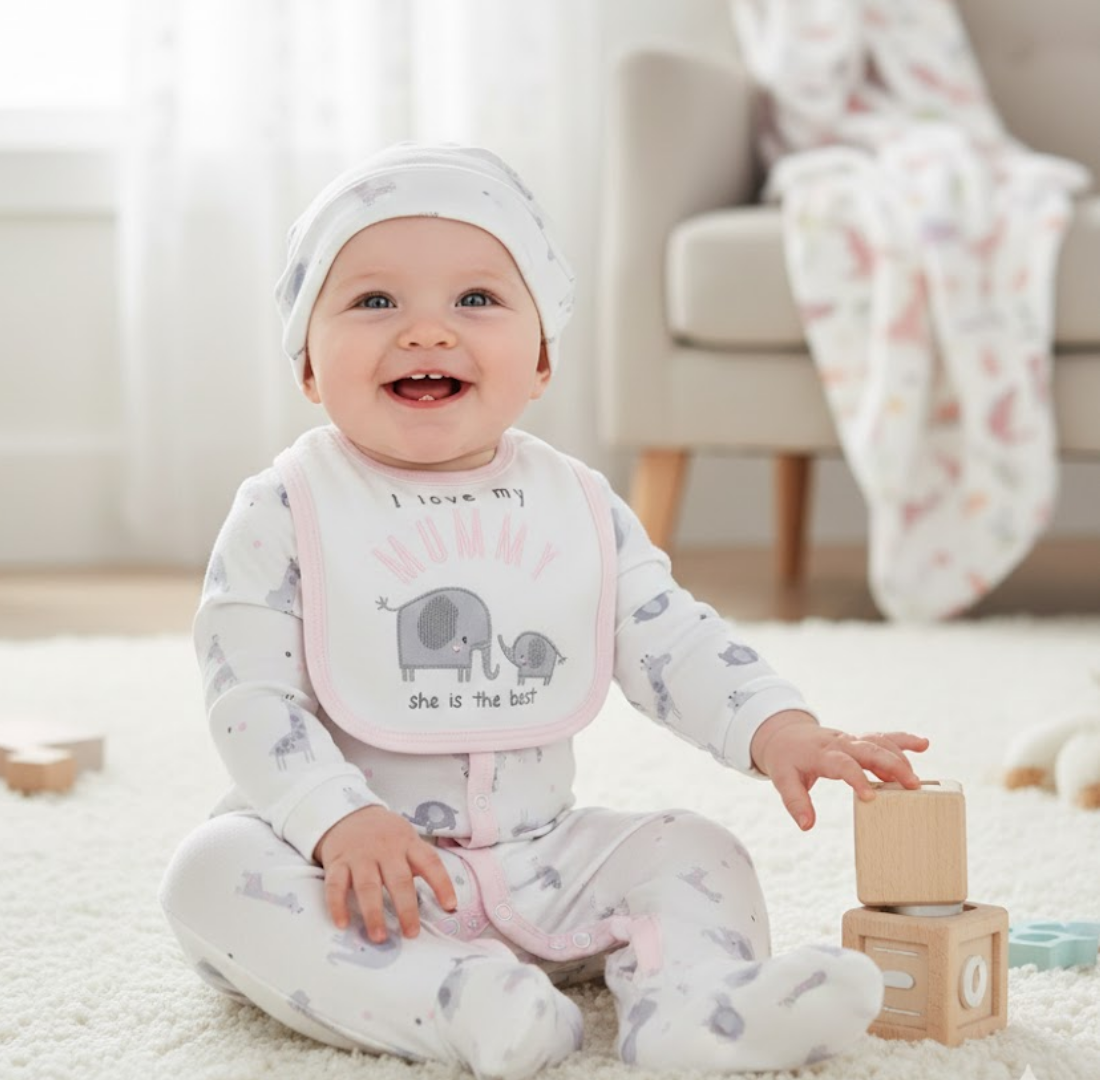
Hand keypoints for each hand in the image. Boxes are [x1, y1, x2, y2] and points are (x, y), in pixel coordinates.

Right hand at [313, 805, 456, 939]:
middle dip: (406, 908)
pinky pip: (336, 885)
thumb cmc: (386, 835)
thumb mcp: (407, 840)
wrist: (349, 814)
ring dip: (373, 913)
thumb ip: (420, 864)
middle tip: (411, 934)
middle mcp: (385, 849)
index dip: (442, 884)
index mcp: (408, 843)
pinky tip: (342, 924)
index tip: (450, 906)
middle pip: (399, 879)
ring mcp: (360, 856)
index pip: (430, 862)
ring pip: (367, 886)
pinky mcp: (337, 862)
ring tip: (379, 937)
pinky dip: (337, 905)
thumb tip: (443, 901)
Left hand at [750, 710, 929, 830]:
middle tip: (912, 785)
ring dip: (900, 757)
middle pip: (869, 749)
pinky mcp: (860, 740)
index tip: (870, 798)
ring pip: (879, 742)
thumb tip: (807, 825)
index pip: (842, 764)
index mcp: (821, 754)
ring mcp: (852, 740)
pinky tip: (923, 744)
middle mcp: (839, 743)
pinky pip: (883, 737)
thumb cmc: (786, 759)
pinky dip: (903, 739)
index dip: (857, 778)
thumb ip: (795, 802)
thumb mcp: (783, 780)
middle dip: (892, 765)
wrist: (784, 734)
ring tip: (917, 779)